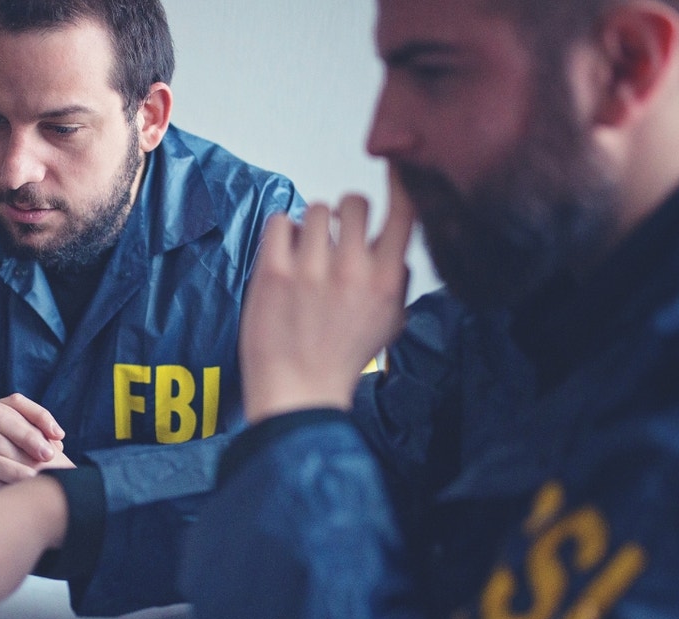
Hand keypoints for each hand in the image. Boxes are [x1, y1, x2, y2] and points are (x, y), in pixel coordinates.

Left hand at [240, 172, 414, 421]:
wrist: (299, 392)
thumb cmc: (340, 359)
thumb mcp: (389, 322)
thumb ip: (397, 279)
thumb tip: (394, 242)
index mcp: (386, 281)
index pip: (404, 213)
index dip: (400, 183)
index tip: (395, 167)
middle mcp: (352, 271)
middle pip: (353, 202)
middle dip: (345, 214)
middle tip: (335, 235)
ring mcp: (311, 270)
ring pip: (316, 209)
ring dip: (312, 226)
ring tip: (307, 253)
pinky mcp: (274, 272)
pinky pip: (281, 221)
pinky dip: (282, 231)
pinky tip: (285, 253)